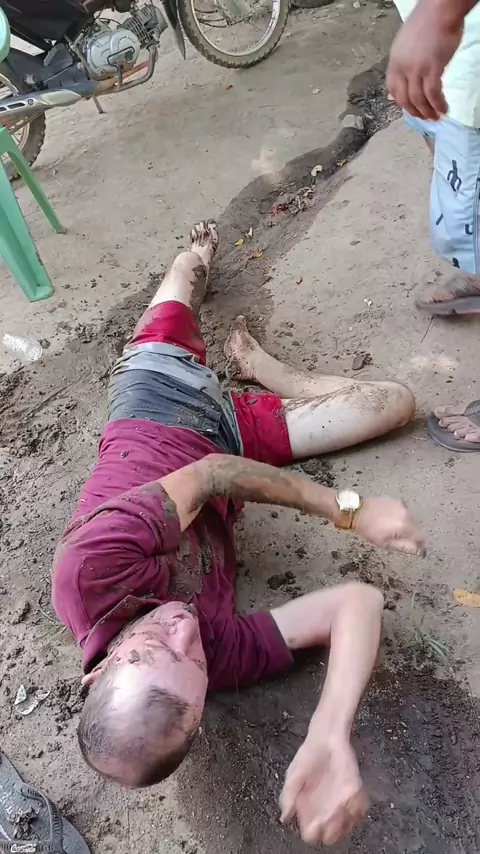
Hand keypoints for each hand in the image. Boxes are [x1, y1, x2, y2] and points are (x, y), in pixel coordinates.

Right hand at [280, 734, 366, 845]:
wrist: (325, 737)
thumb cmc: (308, 756)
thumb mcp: (293, 775)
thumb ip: (288, 796)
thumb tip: (284, 817)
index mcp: (308, 808)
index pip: (310, 832)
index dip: (311, 832)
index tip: (312, 825)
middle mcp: (325, 809)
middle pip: (330, 834)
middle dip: (329, 831)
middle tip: (326, 819)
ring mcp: (341, 802)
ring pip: (345, 825)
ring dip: (343, 822)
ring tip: (336, 809)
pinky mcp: (354, 791)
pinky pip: (359, 808)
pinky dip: (355, 808)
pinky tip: (346, 799)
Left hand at [354, 497, 425, 555]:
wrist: (357, 511)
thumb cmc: (368, 529)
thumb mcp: (386, 544)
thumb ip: (405, 547)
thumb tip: (418, 550)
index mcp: (404, 525)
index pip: (422, 537)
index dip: (422, 545)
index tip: (419, 549)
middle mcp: (406, 513)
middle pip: (417, 527)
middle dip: (413, 535)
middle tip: (401, 540)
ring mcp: (401, 505)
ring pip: (411, 519)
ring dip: (406, 526)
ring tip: (392, 530)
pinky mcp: (396, 501)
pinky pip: (404, 512)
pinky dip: (400, 518)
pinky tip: (389, 521)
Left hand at [386, 5, 462, 119]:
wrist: (439, 10)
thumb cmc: (426, 22)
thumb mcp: (405, 43)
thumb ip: (404, 60)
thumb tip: (408, 76)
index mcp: (394, 62)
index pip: (393, 89)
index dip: (401, 102)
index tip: (410, 108)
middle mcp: (402, 68)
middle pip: (405, 98)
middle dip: (414, 112)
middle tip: (424, 118)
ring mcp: (416, 70)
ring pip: (419, 99)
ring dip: (427, 111)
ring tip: (435, 117)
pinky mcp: (432, 69)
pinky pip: (433, 94)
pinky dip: (438, 104)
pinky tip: (443, 109)